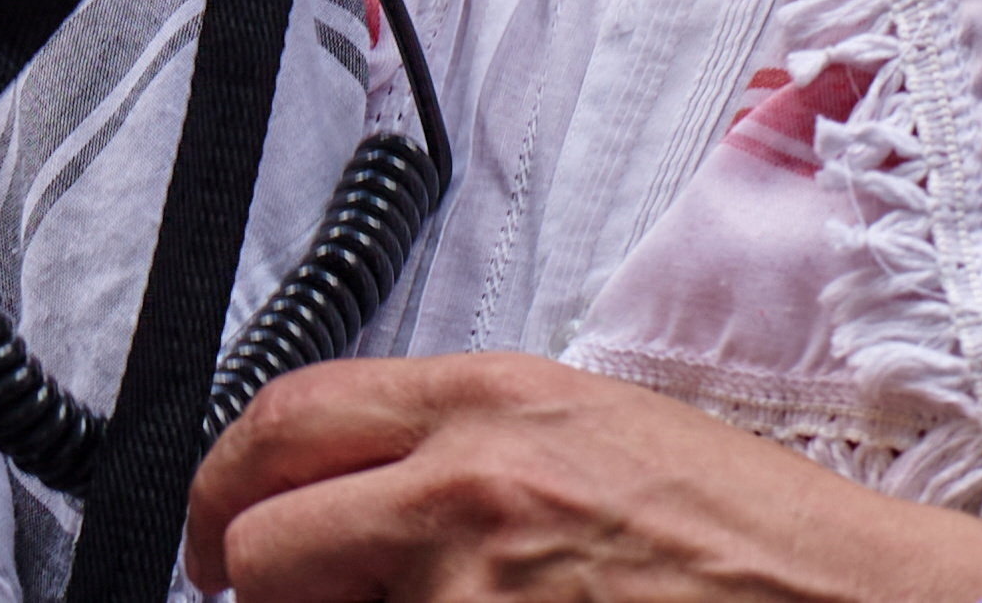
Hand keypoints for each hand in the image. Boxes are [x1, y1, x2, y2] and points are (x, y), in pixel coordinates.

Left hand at [185, 353, 981, 601]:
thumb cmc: (754, 536)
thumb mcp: (598, 436)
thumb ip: (470, 449)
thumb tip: (362, 497)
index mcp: (492, 399)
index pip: (285, 417)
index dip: (229, 487)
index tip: (227, 530)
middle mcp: (465, 485)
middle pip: (261, 537)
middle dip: (253, 586)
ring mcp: (469, 598)